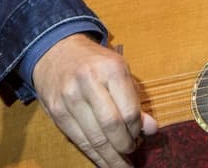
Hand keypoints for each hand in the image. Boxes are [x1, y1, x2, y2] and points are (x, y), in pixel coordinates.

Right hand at [32, 33, 158, 167]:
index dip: (136, 130)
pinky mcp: (56, 112)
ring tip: (120, 166)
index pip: (129, 111)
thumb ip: (135, 99)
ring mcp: (69, 98)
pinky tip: (103, 160)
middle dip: (124, 147)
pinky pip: (77, 139)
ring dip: (109, 157)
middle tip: (131, 154)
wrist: (56, 50)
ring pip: (93, 138)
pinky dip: (92, 154)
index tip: (141, 137)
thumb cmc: (95, 62)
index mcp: (111, 70)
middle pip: (111, 127)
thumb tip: (151, 129)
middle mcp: (88, 83)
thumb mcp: (120, 71)